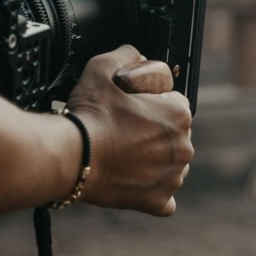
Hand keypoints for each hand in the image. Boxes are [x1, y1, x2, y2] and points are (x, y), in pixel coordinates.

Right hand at [67, 45, 193, 215]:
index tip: (134, 108)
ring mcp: (172, 177)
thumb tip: (136, 54)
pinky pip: (164, 199)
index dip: (154, 103)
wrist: (71, 156)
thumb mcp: (103, 67)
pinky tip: (136, 182)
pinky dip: (153, 192)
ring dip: (155, 161)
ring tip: (126, 155)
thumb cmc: (89, 114)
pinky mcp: (157, 201)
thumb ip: (125, 54)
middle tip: (125, 131)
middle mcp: (184, 147)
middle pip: (175, 136)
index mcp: (179, 115)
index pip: (176, 104)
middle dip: (155, 133)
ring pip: (171, 166)